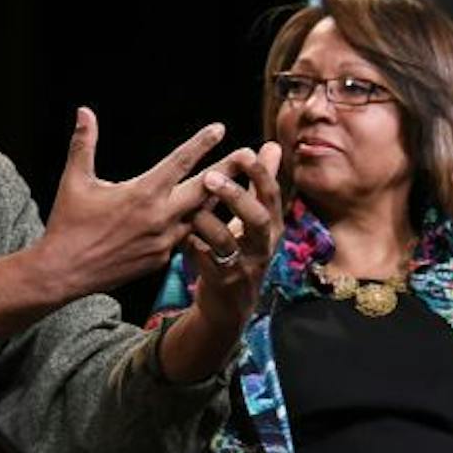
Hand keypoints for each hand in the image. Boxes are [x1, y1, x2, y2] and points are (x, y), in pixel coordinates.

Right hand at [36, 109, 226, 297]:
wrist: (64, 272)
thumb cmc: (67, 224)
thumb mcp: (74, 181)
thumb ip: (84, 144)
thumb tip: (84, 111)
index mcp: (142, 193)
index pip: (179, 162)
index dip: (201, 143)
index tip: (219, 128)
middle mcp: (160, 217)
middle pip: (205, 189)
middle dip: (228, 170)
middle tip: (248, 155)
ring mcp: (163, 241)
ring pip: (200, 216)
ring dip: (217, 199)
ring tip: (236, 184)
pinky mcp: (161, 260)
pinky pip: (185, 237)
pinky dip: (195, 224)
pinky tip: (205, 216)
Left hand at [186, 142, 285, 325]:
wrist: (230, 306)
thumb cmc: (241, 251)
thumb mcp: (256, 219)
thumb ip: (261, 183)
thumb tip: (272, 146)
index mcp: (272, 227)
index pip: (272, 195)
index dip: (259, 173)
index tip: (243, 151)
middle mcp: (262, 246)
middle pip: (258, 218)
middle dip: (235, 196)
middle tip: (211, 176)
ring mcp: (242, 266)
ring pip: (224, 240)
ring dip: (205, 220)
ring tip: (190, 208)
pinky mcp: (221, 282)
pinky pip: (201, 258)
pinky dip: (189, 242)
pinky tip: (179, 233)